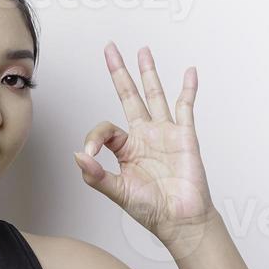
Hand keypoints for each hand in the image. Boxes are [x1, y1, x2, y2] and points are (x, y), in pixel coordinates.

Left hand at [73, 43, 218, 255]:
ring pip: (155, 95)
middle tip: (111, 49)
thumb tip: (78, 155)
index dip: (95, 137)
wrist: (180, 219)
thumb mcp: (117, 193)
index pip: (106, 128)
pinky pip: (185, 107)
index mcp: (125, 148)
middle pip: (130, 96)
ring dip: (149, 73)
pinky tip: (189, 72)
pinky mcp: (185, 136)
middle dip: (120, 72)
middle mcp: (144, 135)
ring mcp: (165, 133)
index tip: (92, 153)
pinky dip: (188, 90)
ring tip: (143, 51)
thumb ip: (96, 175)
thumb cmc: (151, 209)